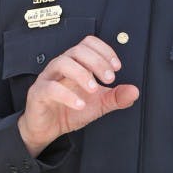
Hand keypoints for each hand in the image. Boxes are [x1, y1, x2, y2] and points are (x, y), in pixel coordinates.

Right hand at [18, 35, 138, 155]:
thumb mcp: (98, 104)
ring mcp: (48, 78)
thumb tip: (134, 91)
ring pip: (62, 62)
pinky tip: (80, 104)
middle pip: (77, 50)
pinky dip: (67, 95)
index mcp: (76, 64)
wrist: (47, 129)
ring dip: (81, 74)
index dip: (104, 50)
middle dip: (97, 62)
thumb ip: (116, 97)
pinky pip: (50, 88)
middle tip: (110, 78)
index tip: (117, 67)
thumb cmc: (69, 110)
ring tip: (93, 89)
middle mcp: (61, 66)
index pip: (88, 43)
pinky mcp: (38, 94)